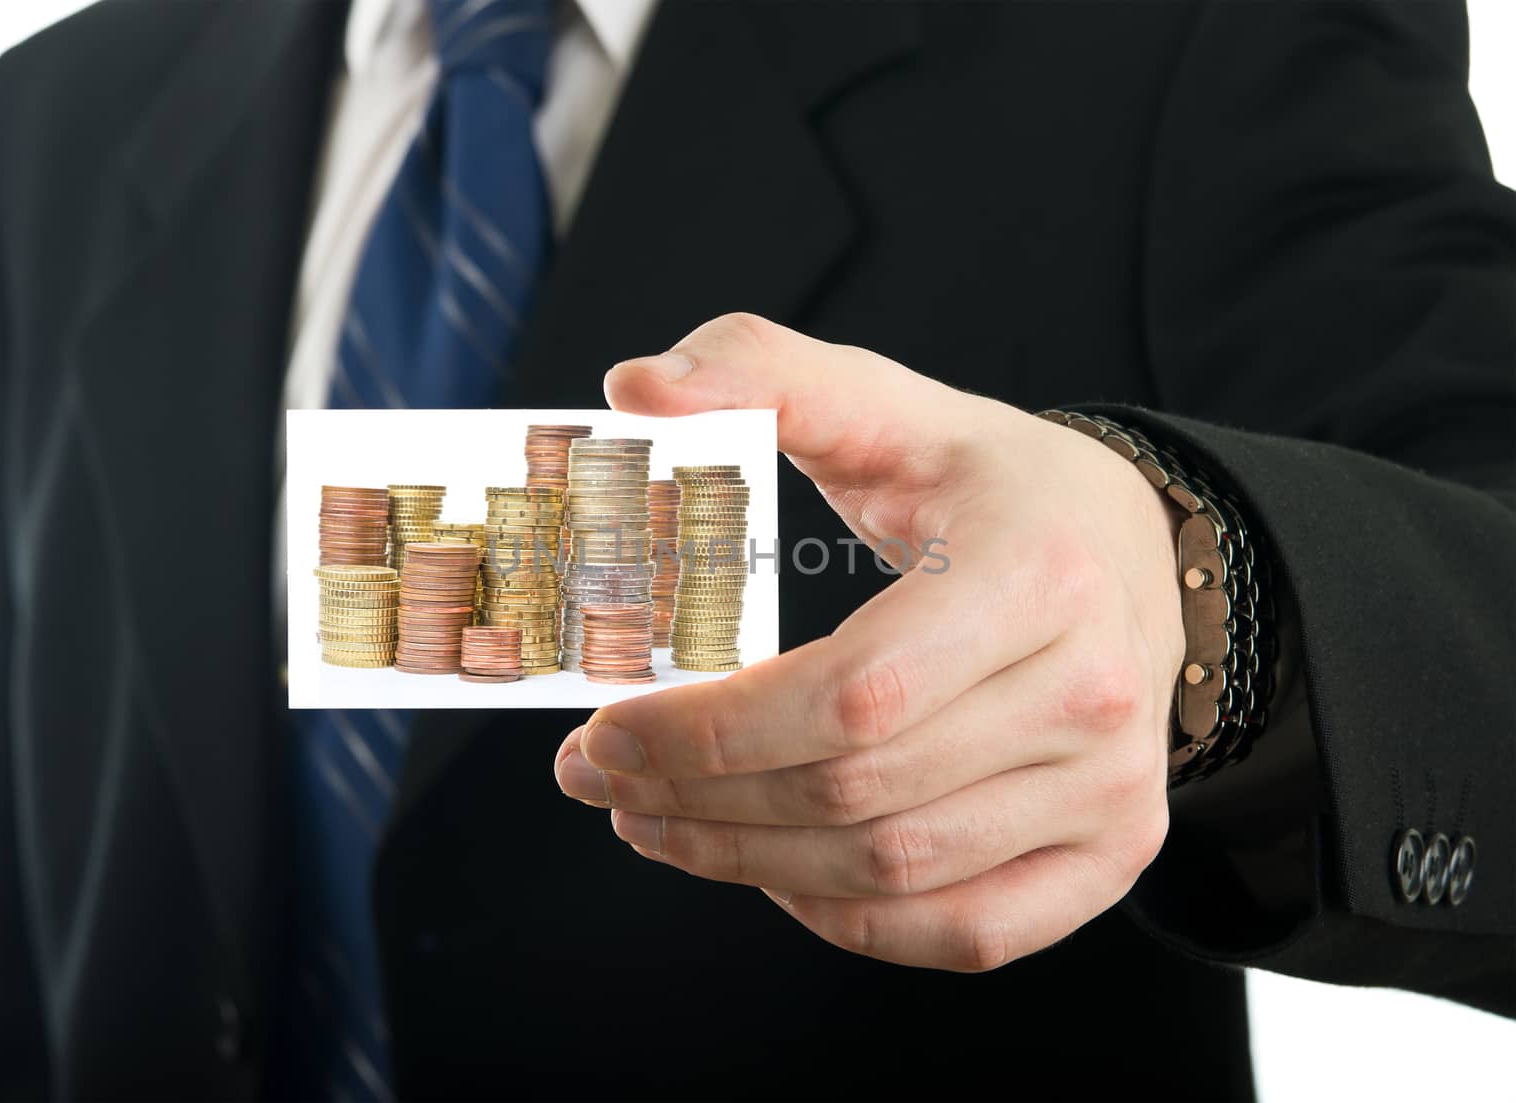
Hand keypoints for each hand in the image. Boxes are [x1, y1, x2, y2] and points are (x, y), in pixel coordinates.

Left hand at [553, 313, 1184, 971]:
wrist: (1136, 555)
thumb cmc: (993, 486)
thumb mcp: (888, 406)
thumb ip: (760, 371)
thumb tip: (633, 387)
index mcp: (1035, 575)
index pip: (851, 694)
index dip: (710, 731)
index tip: (604, 727)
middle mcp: (1092, 695)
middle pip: (856, 792)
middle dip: (697, 797)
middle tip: (599, 776)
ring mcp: (1111, 790)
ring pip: (892, 871)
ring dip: (746, 862)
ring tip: (654, 819)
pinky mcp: (1111, 853)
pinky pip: (963, 930)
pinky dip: (848, 922)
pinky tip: (771, 872)